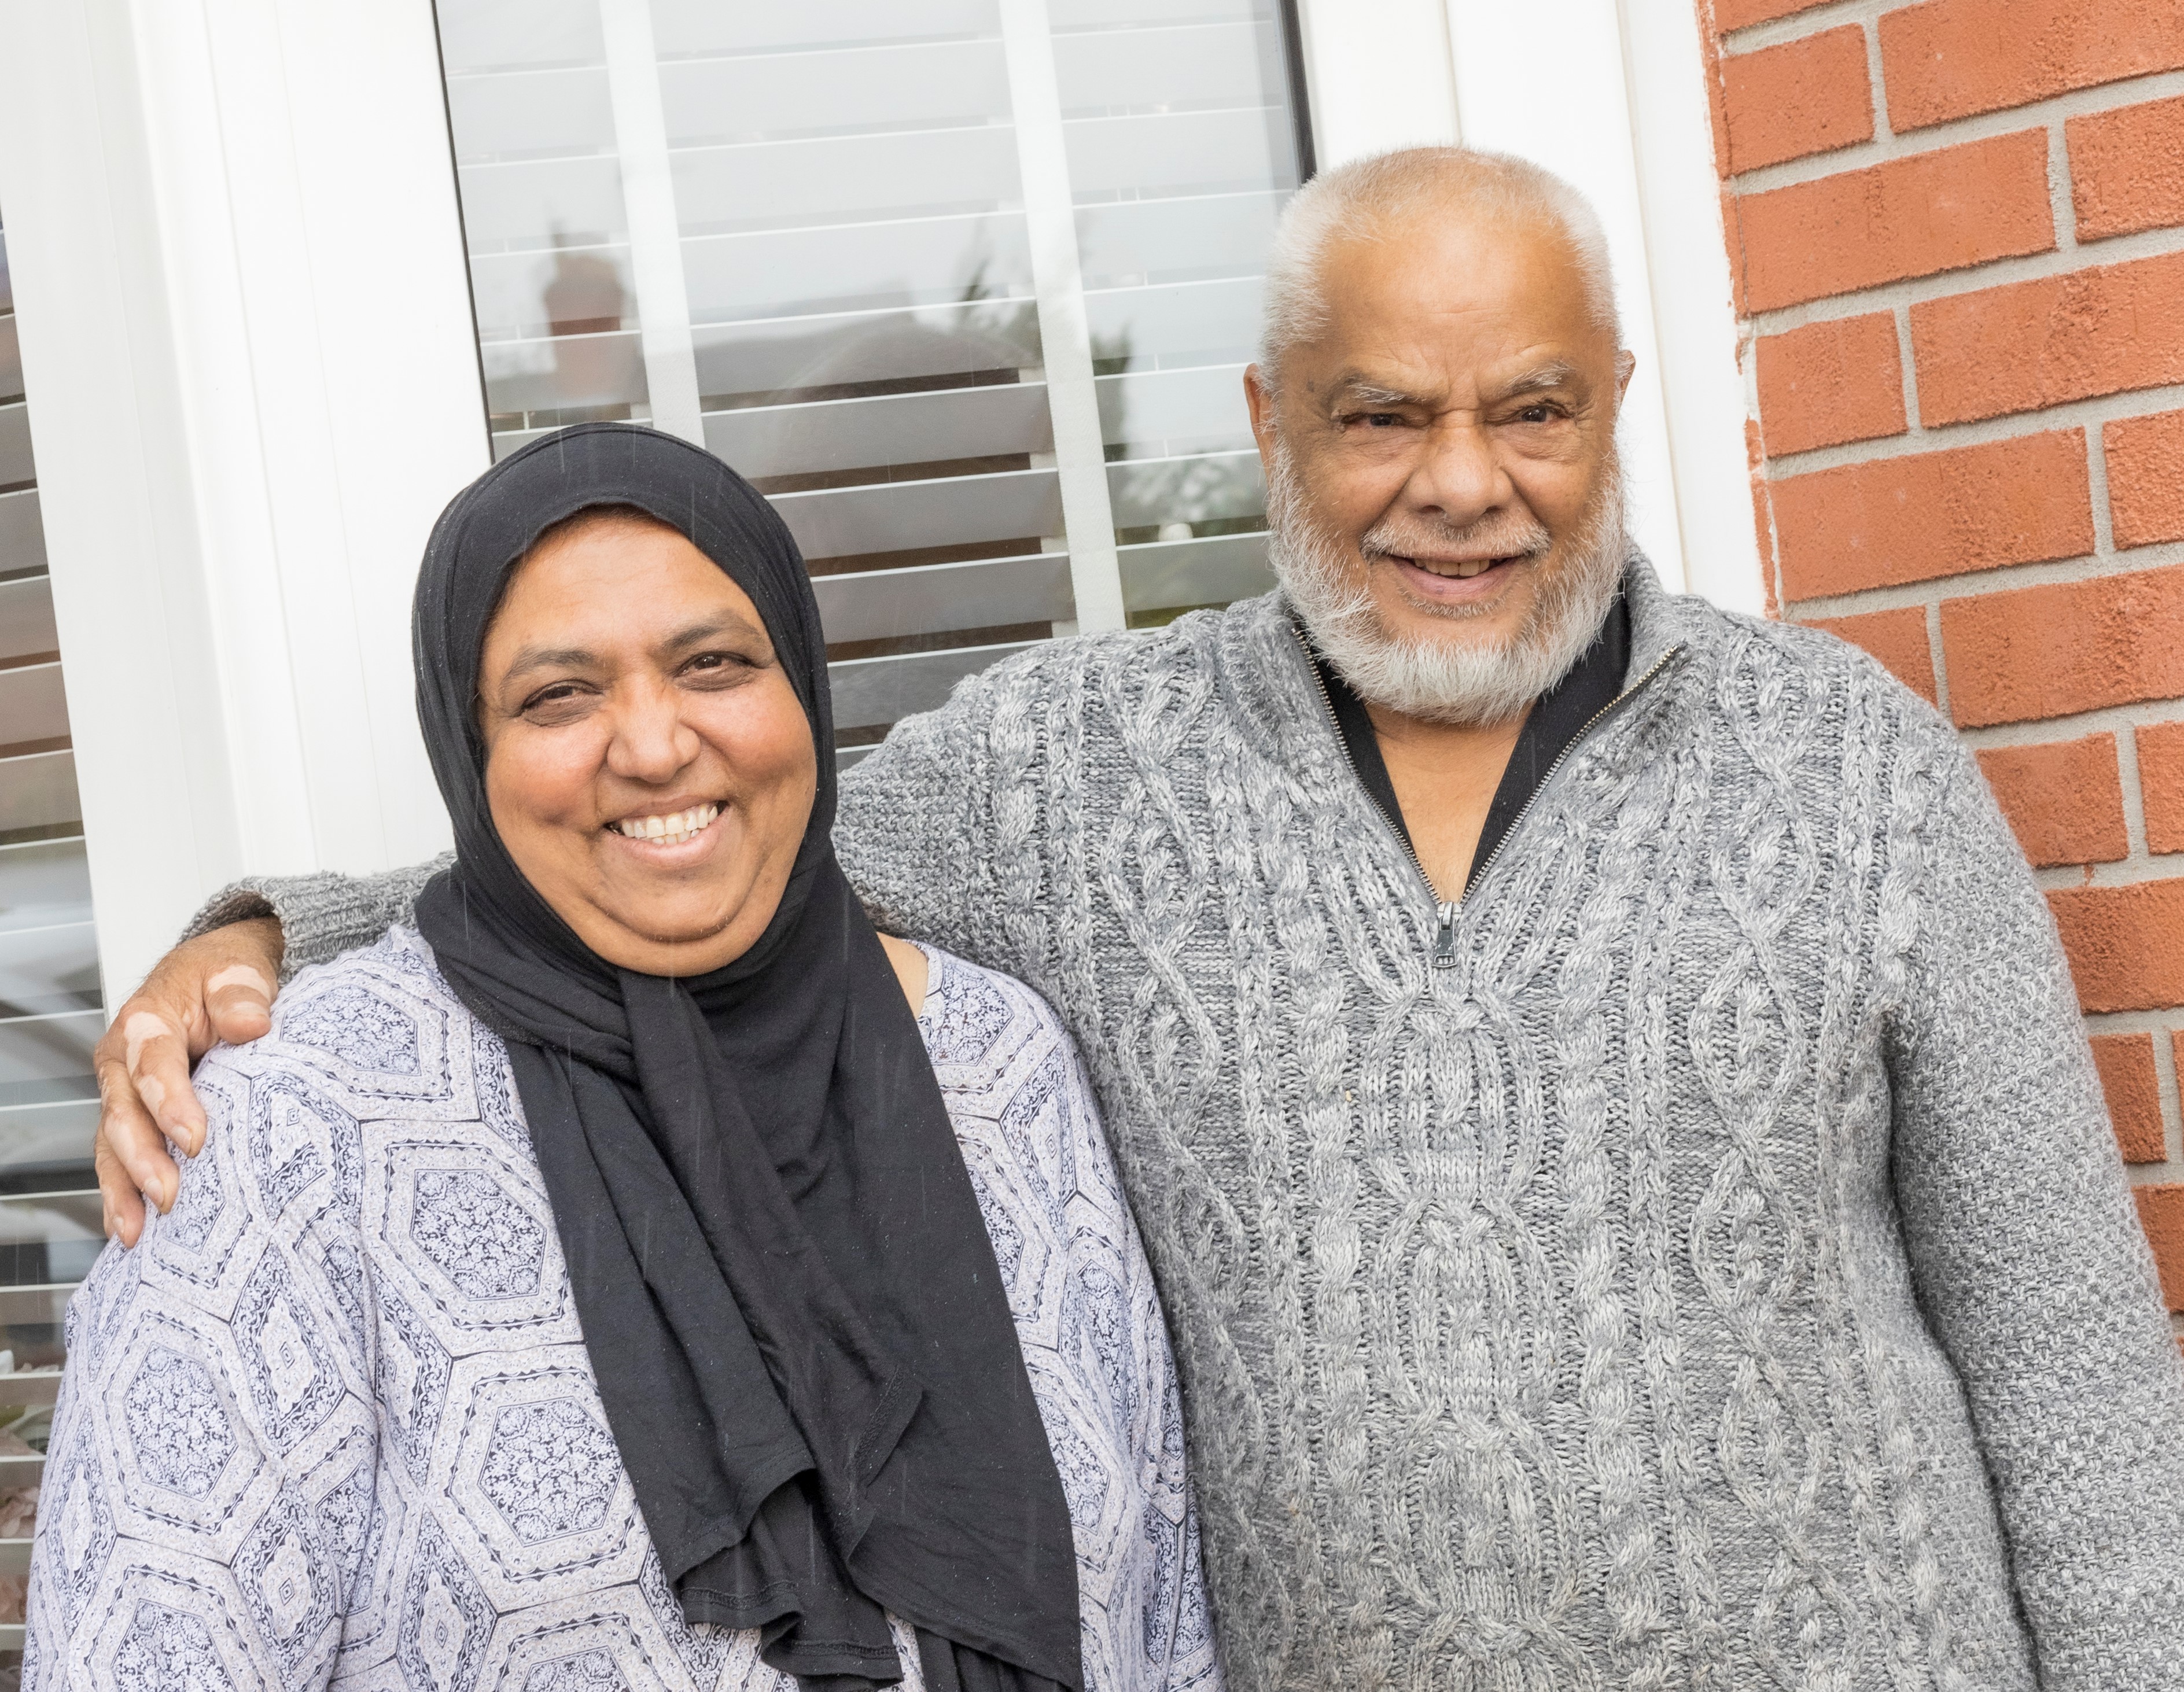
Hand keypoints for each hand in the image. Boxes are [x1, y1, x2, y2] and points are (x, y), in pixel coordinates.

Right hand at [93, 918, 283, 1244]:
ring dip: (124, 1189)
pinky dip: (124, 1193)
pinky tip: (133, 1229)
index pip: (154, 1066)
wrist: (213, 977)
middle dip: (144, 1159)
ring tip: (137, 1229)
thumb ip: (240, 995)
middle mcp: (124, 1062)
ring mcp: (125, 1094)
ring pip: (113, 1146)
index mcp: (146, 1023)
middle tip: (170, 1195)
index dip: (170, 1103)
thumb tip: (251, 1023)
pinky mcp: (136, 1118)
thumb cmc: (222, 977)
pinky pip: (120, 1158)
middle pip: (124, 1115)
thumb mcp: (236, 972)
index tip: (196, 1138)